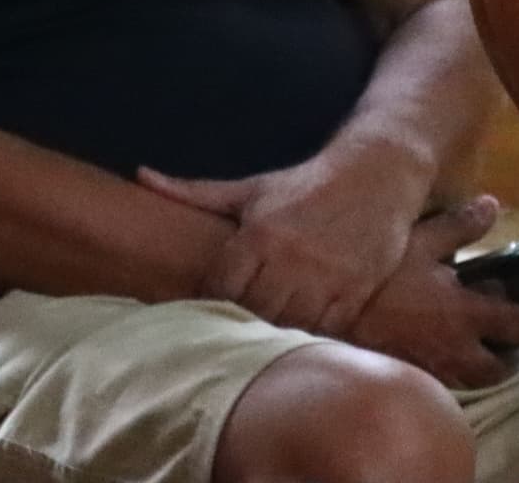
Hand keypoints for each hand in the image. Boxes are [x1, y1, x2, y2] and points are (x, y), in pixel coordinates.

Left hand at [140, 144, 424, 334]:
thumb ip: (195, 191)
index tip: (207, 313)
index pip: (222, 287)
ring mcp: (325, 278)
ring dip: (276, 336)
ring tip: (263, 344)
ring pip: (289, 327)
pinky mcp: (355, 293)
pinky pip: (327, 331)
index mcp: (260, 233)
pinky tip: (300, 339)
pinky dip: (312, 338)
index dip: (211, 304)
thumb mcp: (251, 188)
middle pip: (253, 312)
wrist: (377, 174)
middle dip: (242, 323)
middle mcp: (291, 258)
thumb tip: (141, 175)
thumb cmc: (305, 185)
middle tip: (233, 335)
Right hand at [336, 203, 518, 390]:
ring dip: (478, 363)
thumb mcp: (419, 238)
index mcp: (465, 312)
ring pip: (468, 376)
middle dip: (508, 359)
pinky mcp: (407, 370)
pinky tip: (434, 340)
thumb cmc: (377, 272)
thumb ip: (459, 225)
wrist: (327, 310)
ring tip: (473, 341)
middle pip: (497, 368)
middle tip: (509, 341)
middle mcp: (455, 346)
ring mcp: (430, 364)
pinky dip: (448, 363)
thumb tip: (493, 205)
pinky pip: (439, 375)